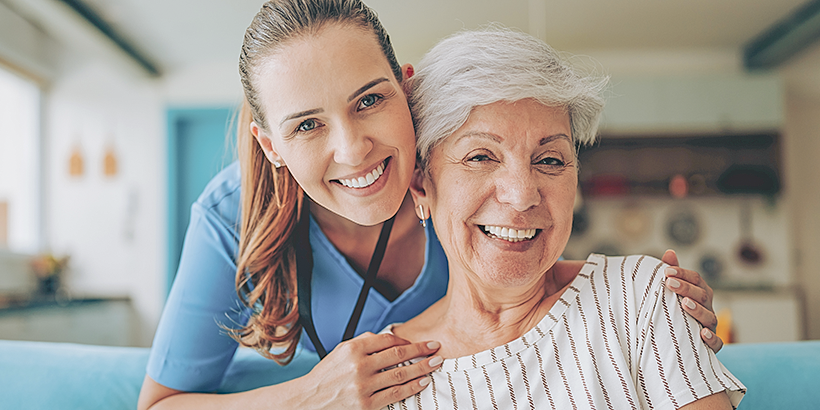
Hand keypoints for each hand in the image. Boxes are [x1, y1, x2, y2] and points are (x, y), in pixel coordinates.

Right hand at [297, 332, 442, 408]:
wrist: (308, 401)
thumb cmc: (327, 376)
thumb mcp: (340, 352)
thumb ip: (363, 342)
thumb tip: (390, 337)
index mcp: (352, 349)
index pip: (387, 340)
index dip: (407, 340)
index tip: (419, 342)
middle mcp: (359, 366)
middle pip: (398, 355)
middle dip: (421, 350)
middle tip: (436, 347)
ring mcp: (363, 386)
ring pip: (401, 374)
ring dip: (422, 368)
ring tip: (435, 363)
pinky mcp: (367, 405)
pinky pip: (396, 394)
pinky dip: (412, 387)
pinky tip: (423, 382)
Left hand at [661, 249, 723, 352]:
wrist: (680, 341)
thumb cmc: (676, 312)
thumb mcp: (673, 292)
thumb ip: (673, 273)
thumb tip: (669, 252)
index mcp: (700, 293)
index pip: (696, 279)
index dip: (682, 274)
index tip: (666, 271)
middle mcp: (707, 307)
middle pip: (702, 295)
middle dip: (686, 288)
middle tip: (669, 283)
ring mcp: (710, 326)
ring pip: (709, 317)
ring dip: (697, 310)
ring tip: (684, 304)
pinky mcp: (712, 345)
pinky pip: (716, 343)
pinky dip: (711, 338)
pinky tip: (702, 333)